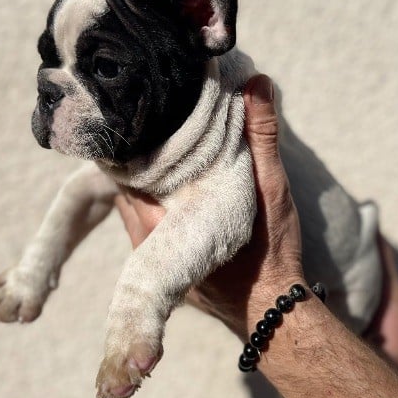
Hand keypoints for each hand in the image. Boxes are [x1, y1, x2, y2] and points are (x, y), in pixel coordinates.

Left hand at [114, 74, 304, 342]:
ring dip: (149, 172)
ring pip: (136, 197)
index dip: (135, 136)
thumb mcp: (273, 191)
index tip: (147, 109)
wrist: (273, 313)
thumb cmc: (272, 256)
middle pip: (128, 178)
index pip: (124, 166)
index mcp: (157, 219)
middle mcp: (144, 237)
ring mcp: (150, 251)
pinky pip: (148, 215)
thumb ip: (262, 139)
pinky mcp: (161, 262)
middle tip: (157, 114)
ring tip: (165, 137)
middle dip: (141, 150)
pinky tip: (175, 176)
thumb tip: (256, 83)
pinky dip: (157, 195)